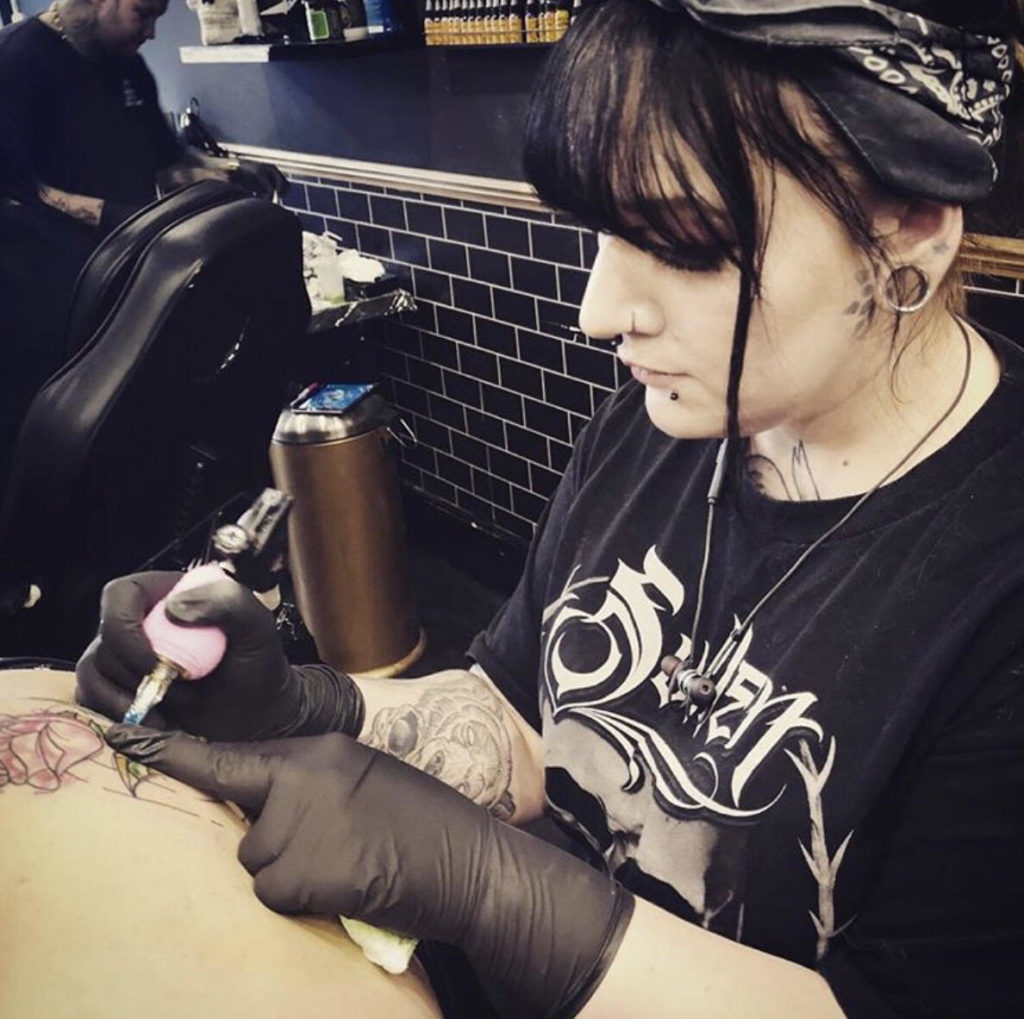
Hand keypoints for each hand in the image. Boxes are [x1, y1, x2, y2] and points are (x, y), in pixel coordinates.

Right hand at [75, 571, 362, 741]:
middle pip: (104, 640)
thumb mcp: (258, 629)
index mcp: (168, 593)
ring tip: (177, 707)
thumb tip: (172, 609)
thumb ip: (229, 603)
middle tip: (184, 692)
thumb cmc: (259, 666)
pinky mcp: (116, 687)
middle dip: (138, 674)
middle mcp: (139, 620)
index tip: (157, 662)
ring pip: (93, 672)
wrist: (257, 714)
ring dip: (131, 698)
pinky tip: (158, 723)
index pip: (120, 595)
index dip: (124, 627)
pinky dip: (118, 714)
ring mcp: (124, 654)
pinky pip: (91, 698)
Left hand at [105, 727, 633, 1016]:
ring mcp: (301, 823)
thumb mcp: (366, 779)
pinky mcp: (305, 869)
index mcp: (318, 750)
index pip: (230, 756)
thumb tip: (270, 808)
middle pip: (246, 827)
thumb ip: (314, 783)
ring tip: (348, 865)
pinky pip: (276, 896)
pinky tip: (349, 885)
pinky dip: (305, 901)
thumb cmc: (424, 822)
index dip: (171, 753)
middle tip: (335, 850)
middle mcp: (301, 778)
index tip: (121, 737)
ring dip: (293, 876)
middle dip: (276, 847)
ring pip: (258, 865)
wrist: (470, 858)